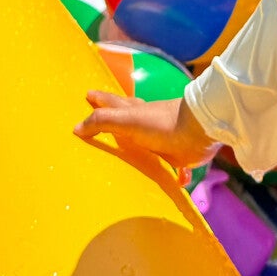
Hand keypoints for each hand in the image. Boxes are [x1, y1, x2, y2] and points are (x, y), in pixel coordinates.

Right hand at [74, 92, 218, 170]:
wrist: (199, 131)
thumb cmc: (162, 123)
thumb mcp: (127, 120)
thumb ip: (103, 122)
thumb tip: (77, 128)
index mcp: (135, 113)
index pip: (113, 103)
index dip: (100, 99)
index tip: (89, 94)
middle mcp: (148, 124)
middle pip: (129, 118)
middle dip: (117, 116)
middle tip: (106, 114)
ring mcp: (164, 139)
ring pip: (149, 142)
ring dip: (142, 146)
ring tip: (135, 151)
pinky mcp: (179, 156)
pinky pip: (175, 167)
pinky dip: (176, 174)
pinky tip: (178, 181)